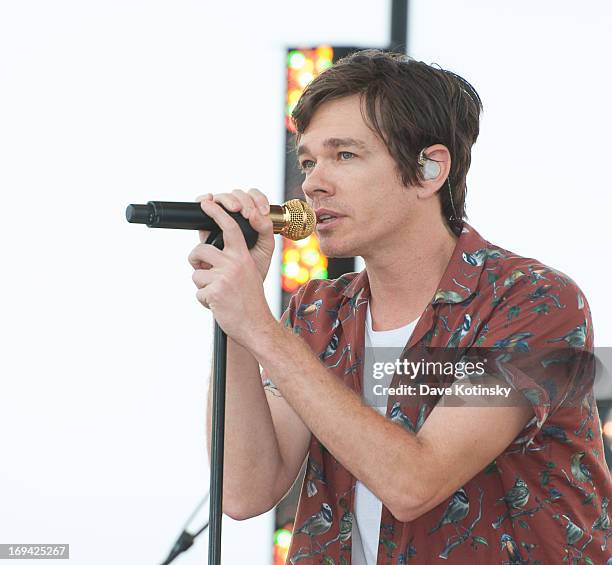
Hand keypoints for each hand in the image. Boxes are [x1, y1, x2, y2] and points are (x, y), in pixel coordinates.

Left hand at [188, 190, 275, 346]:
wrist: (256, 325)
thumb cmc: (249, 299)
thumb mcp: (247, 273)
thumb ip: (232, 259)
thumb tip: (206, 250)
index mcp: (244, 257)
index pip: (230, 228)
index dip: (217, 212)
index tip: (206, 201)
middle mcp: (235, 264)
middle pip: (201, 250)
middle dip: (195, 259)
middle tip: (203, 270)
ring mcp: (224, 278)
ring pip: (196, 273)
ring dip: (201, 284)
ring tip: (217, 292)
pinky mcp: (215, 293)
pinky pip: (197, 292)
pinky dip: (204, 300)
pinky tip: (217, 304)